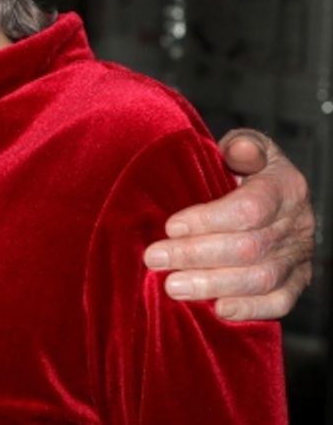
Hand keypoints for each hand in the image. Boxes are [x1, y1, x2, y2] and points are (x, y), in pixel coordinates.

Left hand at [143, 128, 314, 320]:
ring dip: (213, 285)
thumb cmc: (249, 167)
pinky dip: (249, 308)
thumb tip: (237, 151)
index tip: (170, 226)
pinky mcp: (298, 281)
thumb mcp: (246, 146)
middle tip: (155, 259)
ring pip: (261, 278)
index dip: (208, 219)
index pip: (249, 208)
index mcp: (286, 186)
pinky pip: (280, 302)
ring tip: (172, 286)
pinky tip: (217, 309)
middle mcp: (298, 223)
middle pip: (249, 247)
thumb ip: (241, 146)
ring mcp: (299, 255)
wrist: (276, 191)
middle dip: (196, 255)